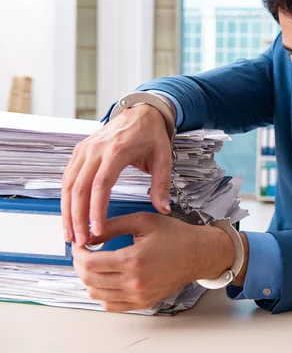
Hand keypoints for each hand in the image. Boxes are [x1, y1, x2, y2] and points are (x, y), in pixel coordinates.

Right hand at [61, 104, 172, 246]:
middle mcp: (96, 149)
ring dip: (67, 211)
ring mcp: (85, 149)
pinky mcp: (79, 151)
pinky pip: (68, 177)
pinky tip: (69, 216)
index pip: (101, 184)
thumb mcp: (163, 158)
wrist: (142, 112)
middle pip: (80, 188)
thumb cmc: (152, 135)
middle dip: (77, 217)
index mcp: (117, 151)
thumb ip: (162, 185)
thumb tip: (165, 209)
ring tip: (70, 234)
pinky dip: (66, 198)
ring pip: (69, 184)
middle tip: (80, 240)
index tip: (96, 230)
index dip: (96, 209)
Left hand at [71, 212, 238, 312]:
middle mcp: (134, 282)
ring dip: (89, 280)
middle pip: (89, 280)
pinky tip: (106, 280)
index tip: (80, 244)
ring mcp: (139, 295)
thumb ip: (113, 225)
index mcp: (133, 260)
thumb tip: (89, 233)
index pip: (90, 263)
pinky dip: (102, 294)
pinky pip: (111, 306)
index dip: (78, 253)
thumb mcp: (143, 221)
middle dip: (79, 265)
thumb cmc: (176, 236)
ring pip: (97, 295)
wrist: (199, 254)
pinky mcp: (143, 302)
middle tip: (83, 253)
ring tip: (94, 265)